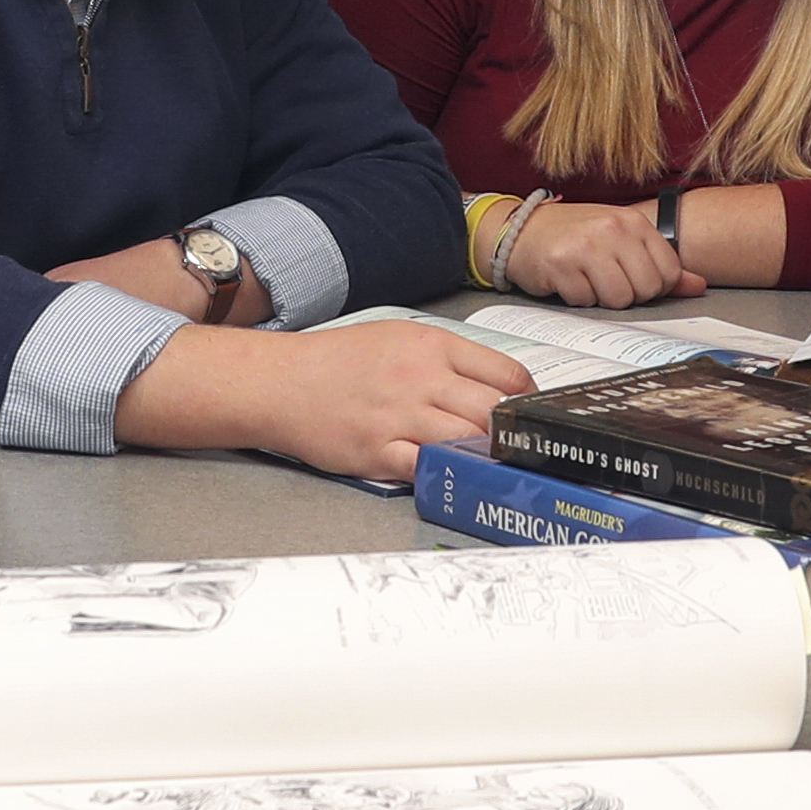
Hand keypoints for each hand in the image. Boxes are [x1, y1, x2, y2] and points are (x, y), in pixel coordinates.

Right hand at [120, 317, 530, 481]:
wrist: (282, 382)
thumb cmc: (339, 360)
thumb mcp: (399, 337)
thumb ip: (446, 359)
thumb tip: (494, 386)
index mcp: (431, 345)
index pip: (506, 373)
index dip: (526, 399)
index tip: (527, 414)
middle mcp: (421, 378)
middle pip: (494, 411)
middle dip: (509, 432)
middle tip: (513, 445)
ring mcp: (400, 417)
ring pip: (468, 441)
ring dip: (482, 455)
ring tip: (485, 460)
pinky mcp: (378, 452)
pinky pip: (428, 467)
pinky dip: (444, 472)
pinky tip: (447, 470)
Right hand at [492, 198, 703, 309]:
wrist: (523, 230)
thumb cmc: (577, 236)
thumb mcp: (622, 241)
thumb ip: (661, 263)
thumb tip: (698, 286)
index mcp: (633, 222)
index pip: (668, 273)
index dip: (653, 287)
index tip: (633, 279)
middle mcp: (612, 229)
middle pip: (646, 290)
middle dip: (628, 295)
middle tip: (607, 280)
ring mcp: (585, 246)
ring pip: (618, 299)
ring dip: (602, 299)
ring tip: (588, 280)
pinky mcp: (560, 265)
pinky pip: (585, 302)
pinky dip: (577, 298)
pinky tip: (568, 280)